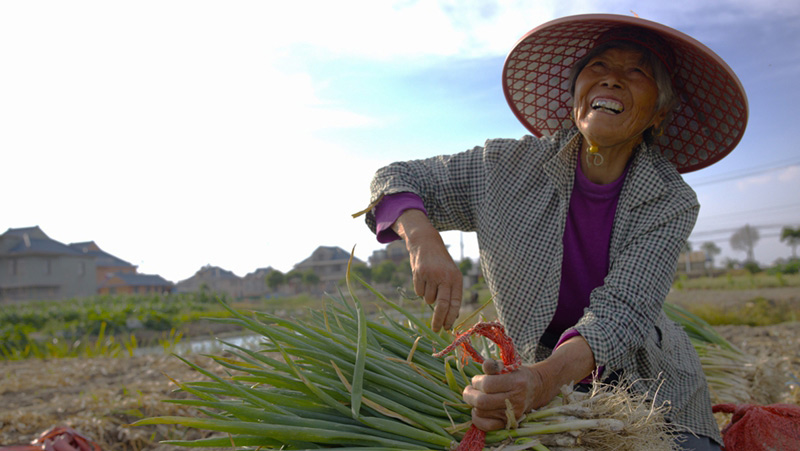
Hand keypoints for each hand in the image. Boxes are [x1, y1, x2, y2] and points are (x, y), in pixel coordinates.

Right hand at [392, 210, 462, 331]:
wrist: (426, 243)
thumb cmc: (441, 264)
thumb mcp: (451, 275)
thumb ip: (452, 294)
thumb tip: (452, 316)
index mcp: (456, 278)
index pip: (455, 302)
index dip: (452, 317)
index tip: (448, 328)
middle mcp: (445, 277)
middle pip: (442, 305)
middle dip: (439, 320)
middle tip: (436, 330)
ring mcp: (431, 275)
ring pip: (428, 300)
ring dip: (428, 298)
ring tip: (430, 284)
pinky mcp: (419, 273)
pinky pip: (418, 292)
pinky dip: (420, 290)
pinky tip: (423, 279)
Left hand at [462, 362, 557, 431]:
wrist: (534, 390)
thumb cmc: (517, 375)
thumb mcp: (508, 366)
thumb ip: (494, 365)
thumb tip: (486, 364)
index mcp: (516, 382)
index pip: (487, 385)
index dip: (476, 381)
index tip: (476, 380)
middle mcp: (515, 400)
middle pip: (482, 401)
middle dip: (470, 394)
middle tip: (469, 389)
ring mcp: (512, 414)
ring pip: (481, 412)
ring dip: (473, 404)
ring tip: (475, 397)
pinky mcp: (508, 423)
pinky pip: (487, 426)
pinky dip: (477, 419)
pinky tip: (477, 410)